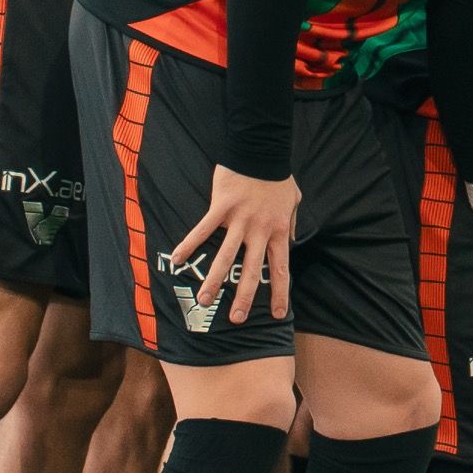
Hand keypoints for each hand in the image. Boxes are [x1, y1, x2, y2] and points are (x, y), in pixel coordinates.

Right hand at [169, 166, 299, 324]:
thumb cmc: (278, 177)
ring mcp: (239, 221)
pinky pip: (203, 230)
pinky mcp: (221, 209)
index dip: (279, 293)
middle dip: (244, 297)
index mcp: (278, 231)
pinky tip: (177, 260)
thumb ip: (292, 222)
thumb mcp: (294, 200)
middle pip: (251, 270)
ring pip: (225, 256)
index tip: (278, 314)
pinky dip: (189, 244)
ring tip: (205, 301)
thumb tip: (293, 239)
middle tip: (237, 319)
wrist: (262, 152)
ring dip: (214, 280)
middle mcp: (260, 231)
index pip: (280, 269)